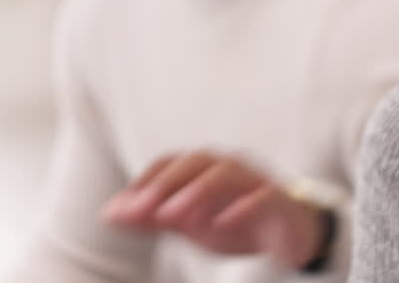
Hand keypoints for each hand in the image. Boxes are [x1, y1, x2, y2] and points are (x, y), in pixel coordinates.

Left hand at [102, 151, 323, 268]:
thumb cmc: (234, 223)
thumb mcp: (189, 225)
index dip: (145, 181)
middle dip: (166, 184)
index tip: (122, 209)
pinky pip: (263, 196)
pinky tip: (221, 223)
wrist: (289, 238)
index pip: (171, 162)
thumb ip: (153, 218)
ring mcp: (258, 181)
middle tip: (140, 211)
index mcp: (206, 169)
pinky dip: (241, 206)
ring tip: (173, 217)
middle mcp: (231, 167)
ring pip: (228, 172)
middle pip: (197, 161)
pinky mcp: (280, 201)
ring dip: (197, 191)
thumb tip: (109, 214)